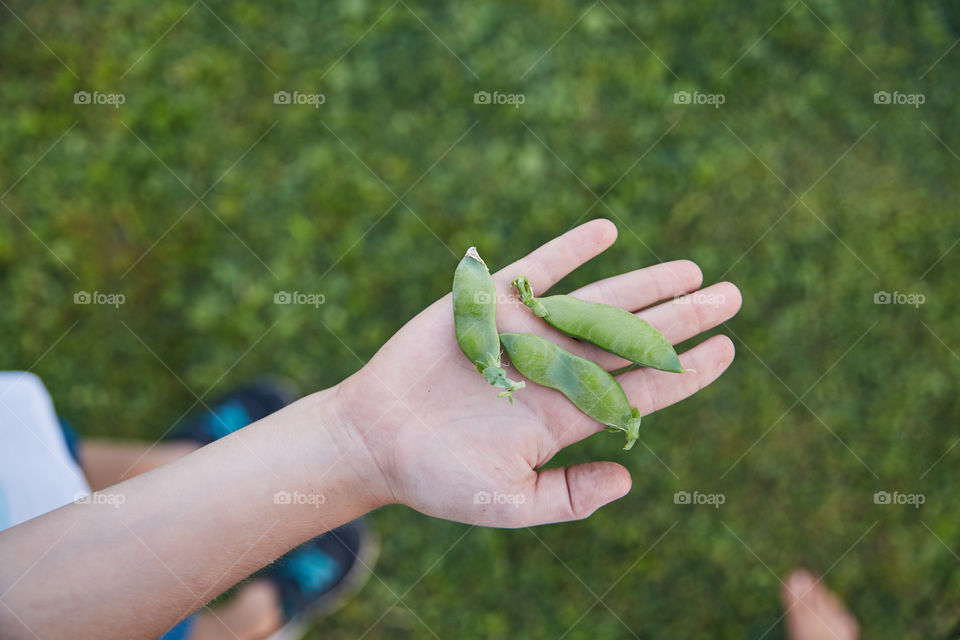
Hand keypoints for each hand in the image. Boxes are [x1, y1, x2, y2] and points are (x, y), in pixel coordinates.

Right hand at [335, 219, 740, 526]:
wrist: (375, 439)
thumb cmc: (439, 477)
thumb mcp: (508, 503)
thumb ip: (569, 496)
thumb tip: (631, 477)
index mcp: (565, 413)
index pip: (641, 387)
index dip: (687, 370)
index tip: (728, 349)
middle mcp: (556, 368)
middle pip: (632, 338)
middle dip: (683, 318)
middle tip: (733, 296)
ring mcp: (526, 334)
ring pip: (597, 301)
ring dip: (644, 283)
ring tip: (692, 269)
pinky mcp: (490, 306)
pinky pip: (537, 270)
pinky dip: (570, 250)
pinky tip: (608, 232)